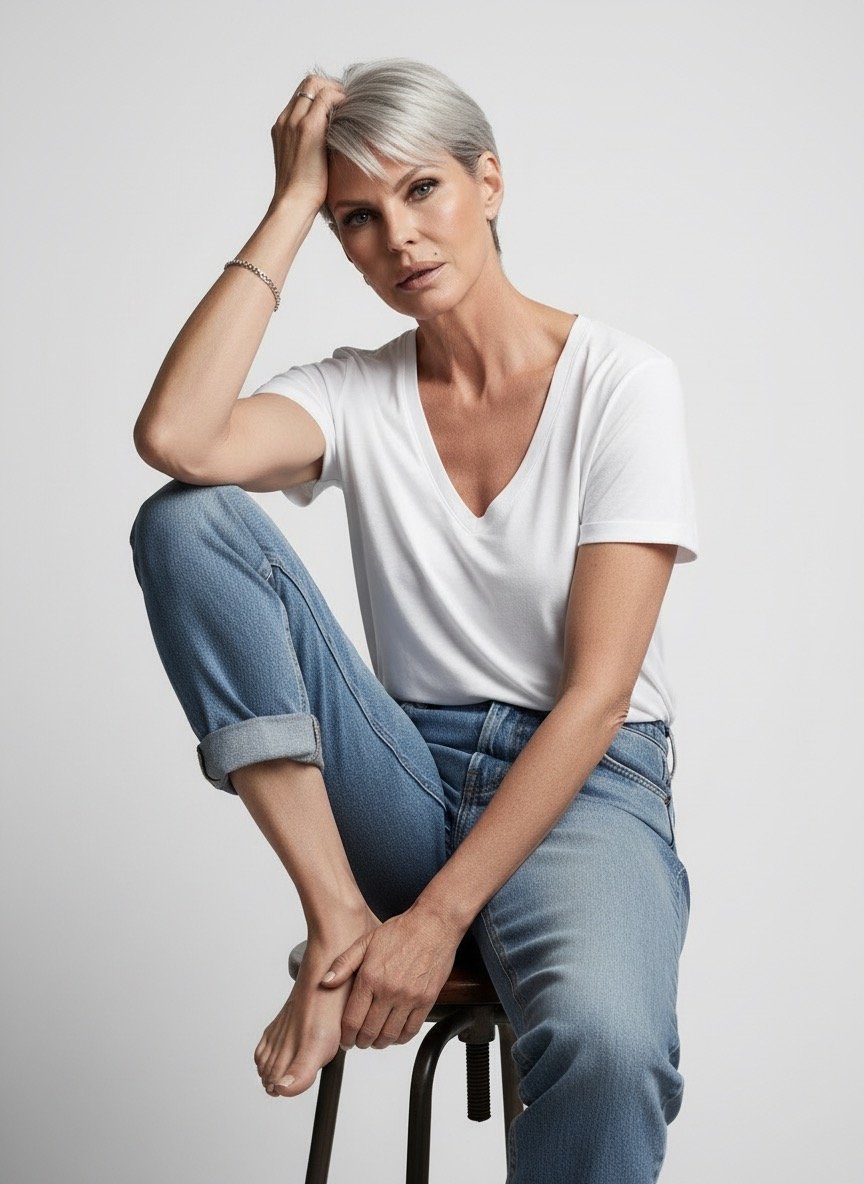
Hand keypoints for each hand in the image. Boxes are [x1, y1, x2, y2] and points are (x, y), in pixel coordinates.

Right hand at [269, 73, 346, 210]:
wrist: (293, 204)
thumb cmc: (302, 192)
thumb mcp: (304, 163)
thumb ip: (313, 146)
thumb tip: (334, 143)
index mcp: (282, 128)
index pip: (302, 95)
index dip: (322, 92)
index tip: (339, 103)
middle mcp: (285, 120)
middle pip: (308, 84)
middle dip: (330, 85)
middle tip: (348, 99)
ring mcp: (294, 121)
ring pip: (315, 84)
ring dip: (336, 89)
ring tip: (352, 103)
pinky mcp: (308, 128)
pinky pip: (325, 97)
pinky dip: (340, 98)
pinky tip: (352, 111)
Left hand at [318, 906, 462, 1049]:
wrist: (434, 925)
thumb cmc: (400, 931)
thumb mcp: (366, 941)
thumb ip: (344, 963)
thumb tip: (326, 982)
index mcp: (370, 977)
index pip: (352, 1020)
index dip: (346, 1036)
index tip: (345, 1040)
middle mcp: (389, 990)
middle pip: (370, 1032)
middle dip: (361, 1042)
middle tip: (358, 1041)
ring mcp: (409, 997)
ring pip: (390, 1035)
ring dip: (379, 1043)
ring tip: (375, 1039)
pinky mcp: (427, 1000)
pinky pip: (411, 1030)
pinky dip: (400, 1038)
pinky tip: (394, 1034)